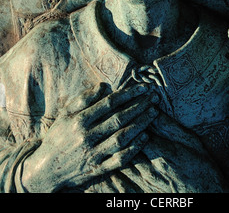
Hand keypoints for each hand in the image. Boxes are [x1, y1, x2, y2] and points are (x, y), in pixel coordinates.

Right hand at [21, 83, 158, 191]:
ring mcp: (93, 154)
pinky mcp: (98, 169)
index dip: (128, 94)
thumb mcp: (65, 113)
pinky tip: (144, 137)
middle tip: (154, 97)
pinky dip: (133, 149)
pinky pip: (119, 159)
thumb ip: (84, 98)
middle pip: (119, 118)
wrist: (46, 170)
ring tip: (153, 113)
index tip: (143, 87)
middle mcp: (87, 136)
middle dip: (139, 106)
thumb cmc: (58, 136)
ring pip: (122, 137)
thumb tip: (104, 85)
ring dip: (140, 124)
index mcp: (79, 120)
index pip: (109, 103)